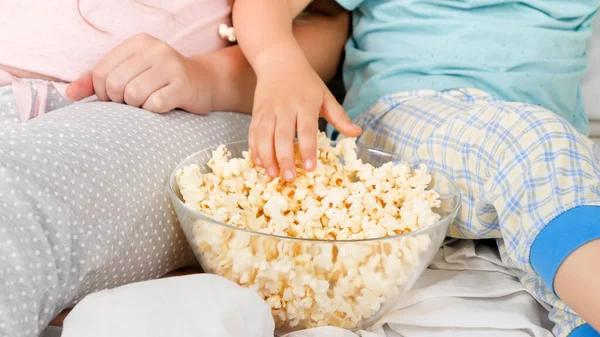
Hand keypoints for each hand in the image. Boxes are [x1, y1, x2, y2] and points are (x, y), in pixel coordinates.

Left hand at [66, 33, 212, 113]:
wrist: (204, 83)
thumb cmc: (161, 80)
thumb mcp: (131, 72)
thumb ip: (98, 81)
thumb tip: (69, 94)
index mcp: (138, 42)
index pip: (101, 71)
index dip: (102, 91)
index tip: (115, 98)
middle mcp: (156, 49)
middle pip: (116, 84)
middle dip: (119, 101)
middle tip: (132, 103)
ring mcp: (171, 66)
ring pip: (134, 95)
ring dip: (137, 107)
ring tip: (147, 103)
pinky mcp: (184, 86)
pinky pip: (154, 105)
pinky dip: (153, 111)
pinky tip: (162, 106)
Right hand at [248, 57, 360, 181]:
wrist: (278, 60)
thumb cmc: (306, 82)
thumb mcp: (325, 96)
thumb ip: (339, 117)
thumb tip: (357, 133)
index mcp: (305, 103)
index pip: (307, 129)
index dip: (307, 149)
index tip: (310, 168)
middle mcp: (285, 107)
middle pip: (282, 136)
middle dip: (285, 159)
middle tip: (290, 178)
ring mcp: (268, 110)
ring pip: (264, 136)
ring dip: (267, 157)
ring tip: (273, 175)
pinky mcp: (256, 113)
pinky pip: (253, 133)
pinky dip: (254, 149)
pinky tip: (259, 163)